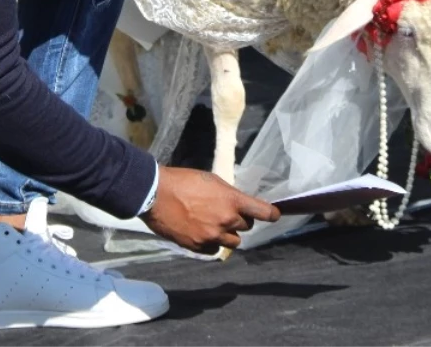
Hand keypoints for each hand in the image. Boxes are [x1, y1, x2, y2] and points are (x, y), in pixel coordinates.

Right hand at [140, 166, 280, 251]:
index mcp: (232, 200)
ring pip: (233, 241)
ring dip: (229, 234)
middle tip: (226, 212)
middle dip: (240, 220)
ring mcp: (212, 235)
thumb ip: (228, 195)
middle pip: (247, 226)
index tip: (275, 215)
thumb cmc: (182, 181)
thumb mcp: (211, 180)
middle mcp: (226, 220)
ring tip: (214, 224)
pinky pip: (215, 249)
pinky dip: (212, 243)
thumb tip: (237, 204)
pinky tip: (202, 233)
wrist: (155, 194)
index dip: (272, 214)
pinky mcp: (198, 246)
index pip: (263, 212)